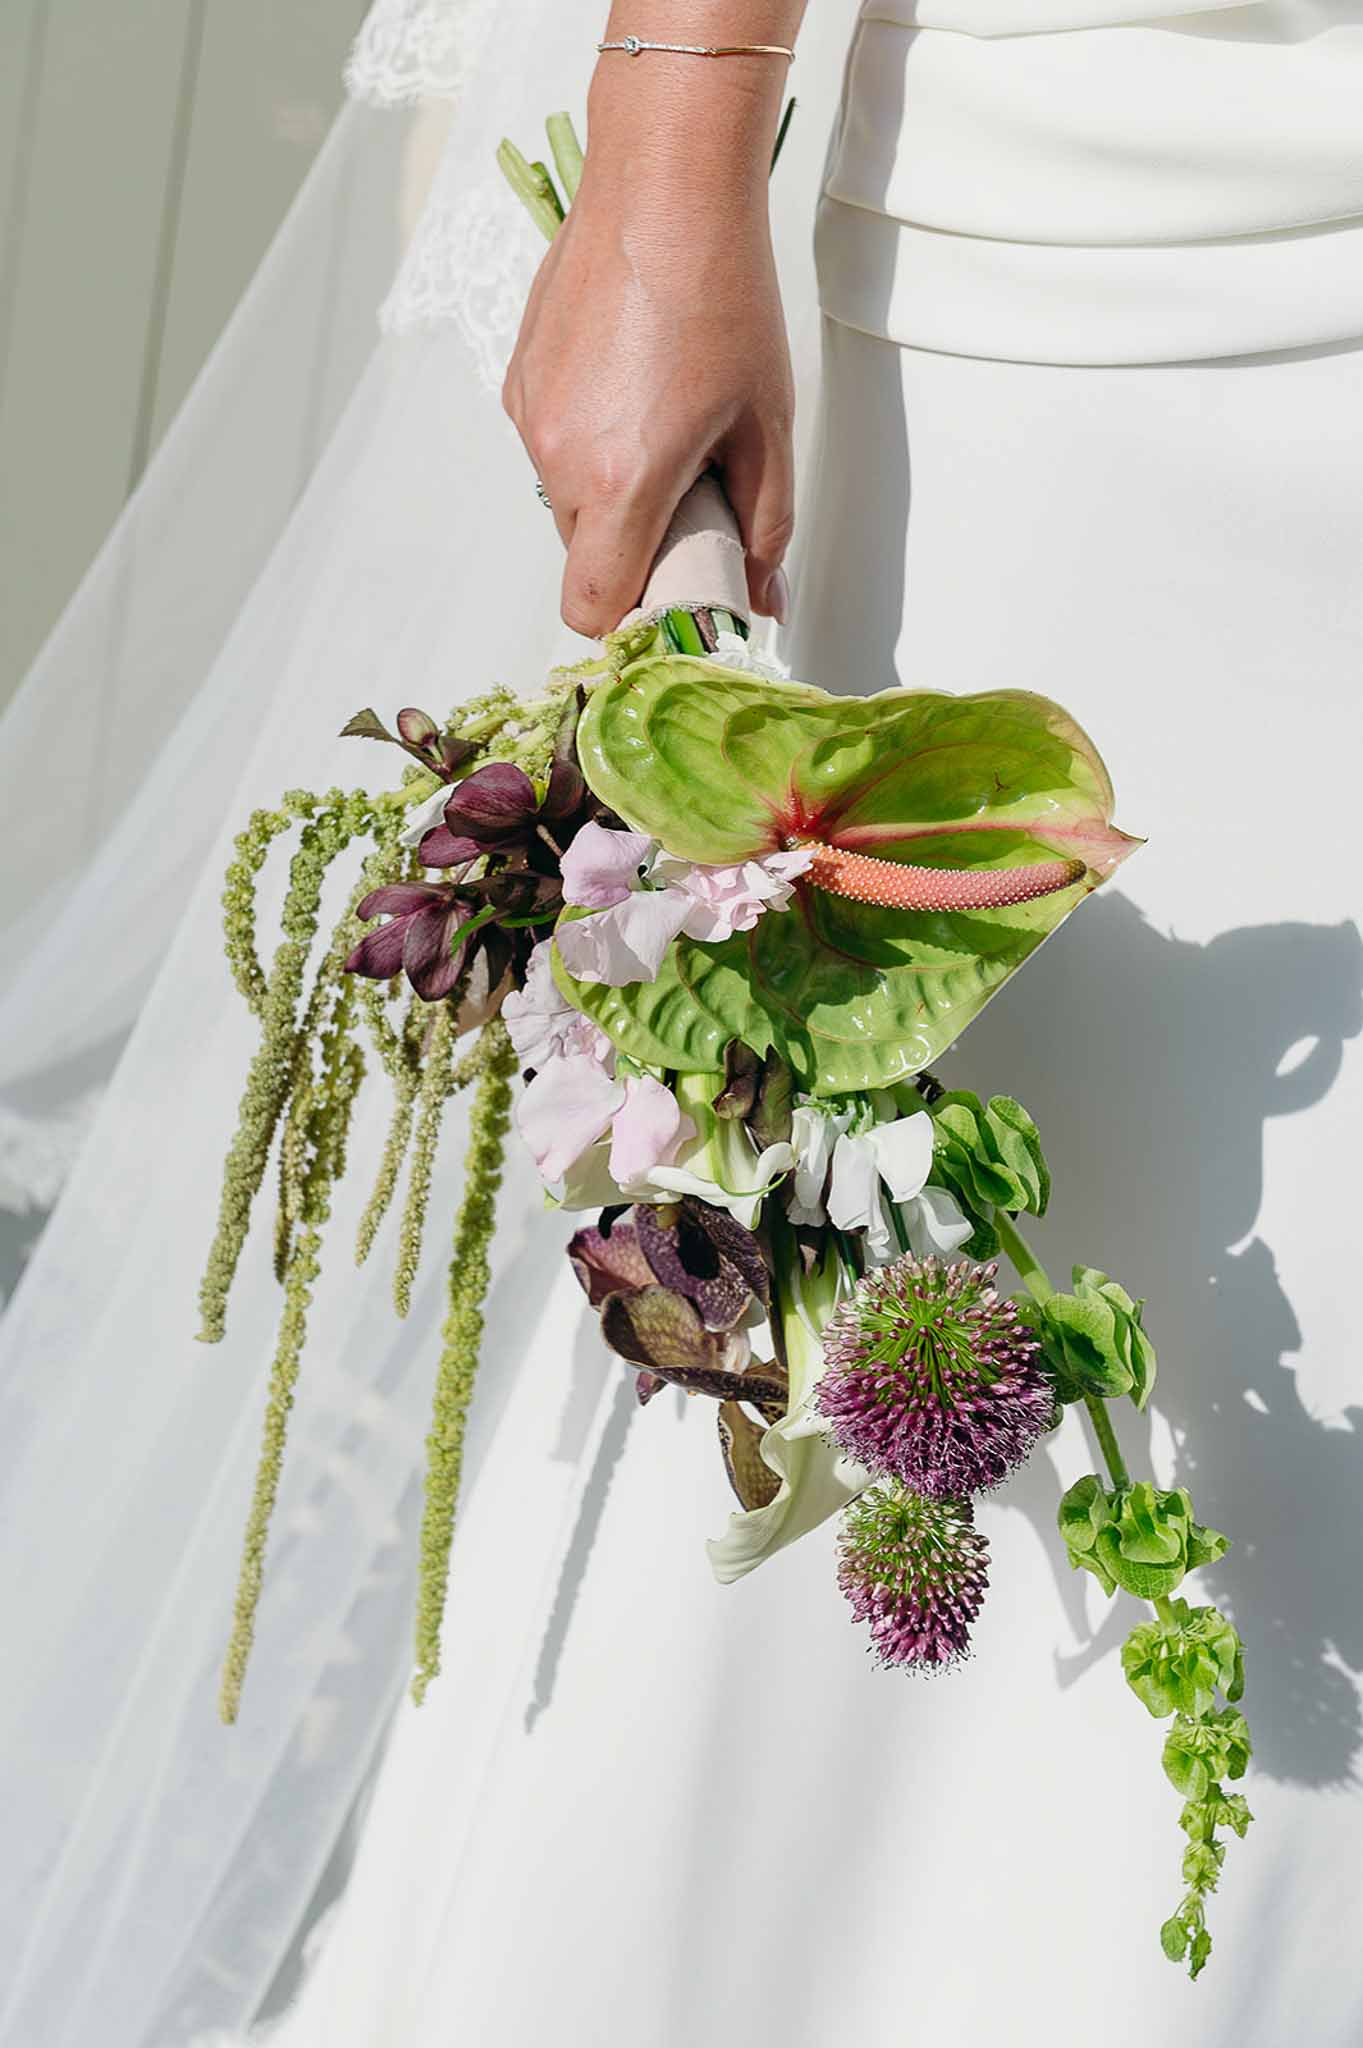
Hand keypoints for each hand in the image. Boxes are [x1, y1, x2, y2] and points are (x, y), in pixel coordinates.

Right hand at [502, 55, 795, 637]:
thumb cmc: (720, 290)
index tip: (670, 601)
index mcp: (621, 479)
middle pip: (583, 560)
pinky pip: (551, 448)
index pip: (591, 608)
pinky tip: (633, 387)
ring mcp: (531, 417)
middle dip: (632, 552)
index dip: (627, 621)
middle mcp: (559, 457)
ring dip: (611, 495)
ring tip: (665, 428)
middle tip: (691, 501)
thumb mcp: (767, 424)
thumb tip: (763, 600)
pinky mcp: (519, 381)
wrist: (662, 182)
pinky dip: (589, 445)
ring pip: (567, 504)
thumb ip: (766, 527)